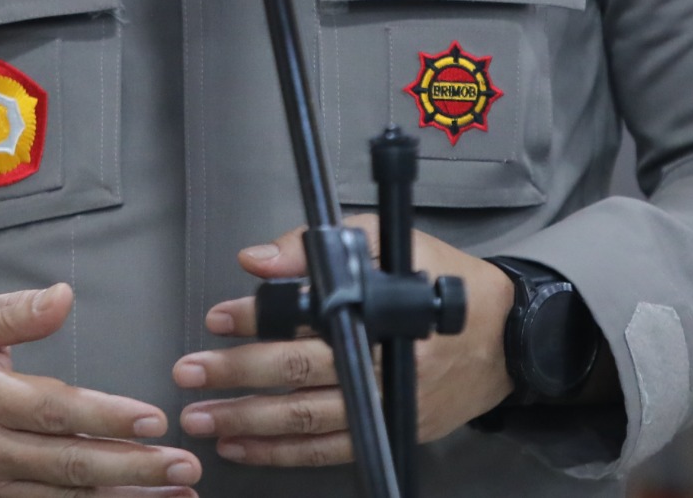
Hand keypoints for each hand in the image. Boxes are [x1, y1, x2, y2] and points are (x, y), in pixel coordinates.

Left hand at [173, 219, 516, 466]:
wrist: (501, 336)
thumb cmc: (439, 281)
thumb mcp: (386, 240)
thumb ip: (318, 245)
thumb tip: (258, 260)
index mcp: (380, 312)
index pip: (308, 319)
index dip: (258, 319)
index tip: (219, 317)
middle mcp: (380, 364)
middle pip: (298, 374)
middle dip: (237, 374)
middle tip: (191, 371)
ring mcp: (383, 405)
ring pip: (305, 420)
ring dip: (247, 421)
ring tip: (203, 416)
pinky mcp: (386, 432)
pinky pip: (325, 451)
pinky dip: (280, 453)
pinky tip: (243, 446)